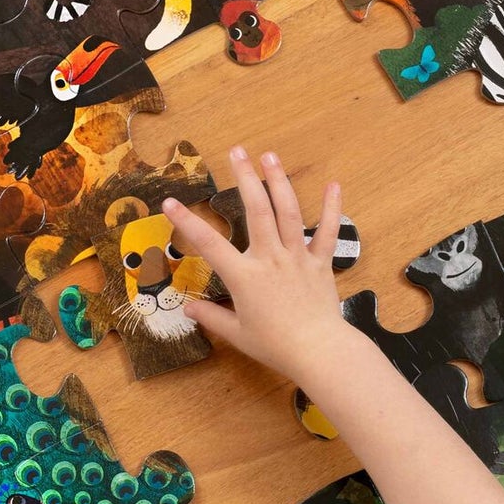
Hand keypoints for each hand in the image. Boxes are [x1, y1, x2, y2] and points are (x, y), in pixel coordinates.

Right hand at [163, 146, 348, 384]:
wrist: (318, 351)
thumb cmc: (275, 346)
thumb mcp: (237, 334)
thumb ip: (213, 317)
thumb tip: (189, 309)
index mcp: (245, 276)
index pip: (209, 244)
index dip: (187, 222)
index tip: (170, 202)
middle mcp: (270, 258)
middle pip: (256, 210)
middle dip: (245, 178)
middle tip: (237, 152)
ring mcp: (297, 257)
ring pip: (288, 212)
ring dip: (279, 181)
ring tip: (270, 156)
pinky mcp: (320, 263)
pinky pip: (327, 231)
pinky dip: (332, 207)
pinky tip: (333, 185)